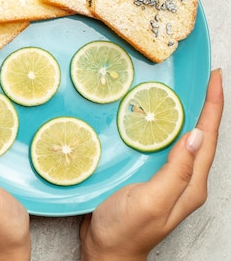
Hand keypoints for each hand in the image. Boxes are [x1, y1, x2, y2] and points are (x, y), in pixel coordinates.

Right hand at [80, 69, 223, 260]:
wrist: (105, 251)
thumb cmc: (126, 230)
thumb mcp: (152, 201)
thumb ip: (176, 171)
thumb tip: (195, 135)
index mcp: (190, 184)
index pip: (208, 137)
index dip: (213, 106)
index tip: (214, 77)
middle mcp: (184, 179)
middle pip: (200, 135)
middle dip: (205, 105)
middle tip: (201, 77)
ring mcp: (166, 178)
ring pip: (182, 139)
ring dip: (186, 113)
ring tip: (181, 89)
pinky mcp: (148, 176)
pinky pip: (162, 146)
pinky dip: (163, 127)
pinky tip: (151, 118)